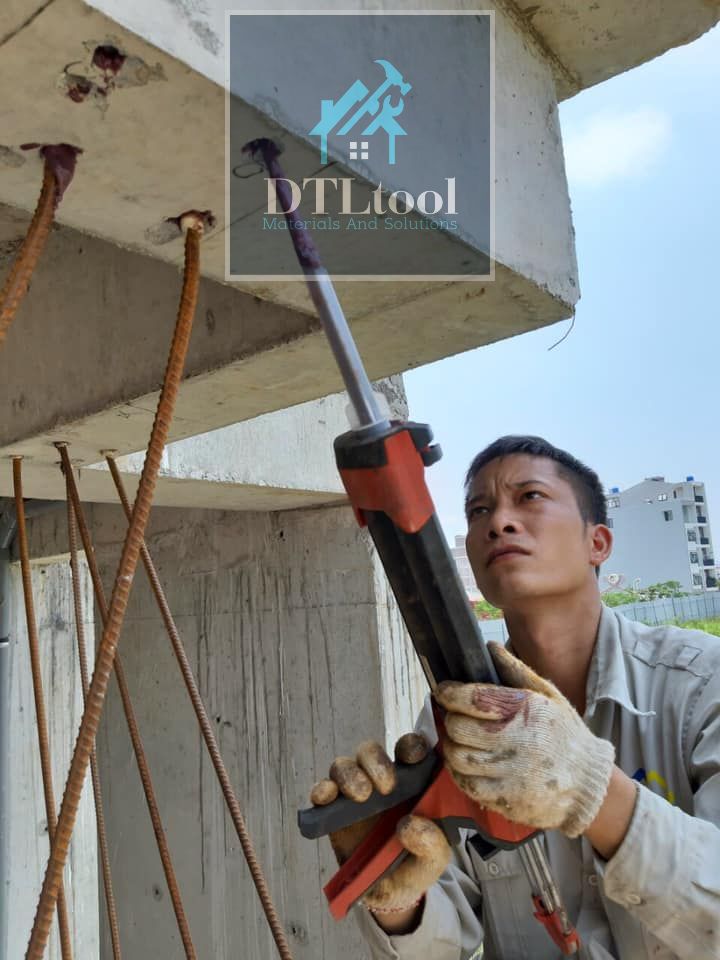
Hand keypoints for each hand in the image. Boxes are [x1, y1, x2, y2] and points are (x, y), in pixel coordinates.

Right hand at [310, 734, 450, 918]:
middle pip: (369, 751)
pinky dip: (321, 790)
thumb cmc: (415, 866)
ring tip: (360, 797)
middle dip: (375, 762)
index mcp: (409, 782)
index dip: (410, 745)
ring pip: (343, 766)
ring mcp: (353, 794)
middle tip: (386, 787)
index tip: (413, 756)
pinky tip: (326, 798)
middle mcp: (379, 781)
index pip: (408, 750)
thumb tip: (409, 826)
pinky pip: (321, 791)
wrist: (388, 896)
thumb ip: (432, 844)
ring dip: (350, 775)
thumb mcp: (435, 860)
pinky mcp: (331, 813)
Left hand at [435, 643, 615, 837]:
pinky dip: (460, 773)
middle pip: (458, 727)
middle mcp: (517, 740)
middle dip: (451, 720)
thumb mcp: (550, 696)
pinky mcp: (506, 798)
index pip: (473, 697)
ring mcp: (510, 772)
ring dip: (452, 747)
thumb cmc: (566, 735)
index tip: (444, 691)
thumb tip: (489, 647)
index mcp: (526, 709)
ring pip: (457, 756)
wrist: (589, 784)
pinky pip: (467, 784)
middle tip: (455, 718)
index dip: (450, 693)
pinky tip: (468, 764)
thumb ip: (516, 671)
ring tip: (460, 740)